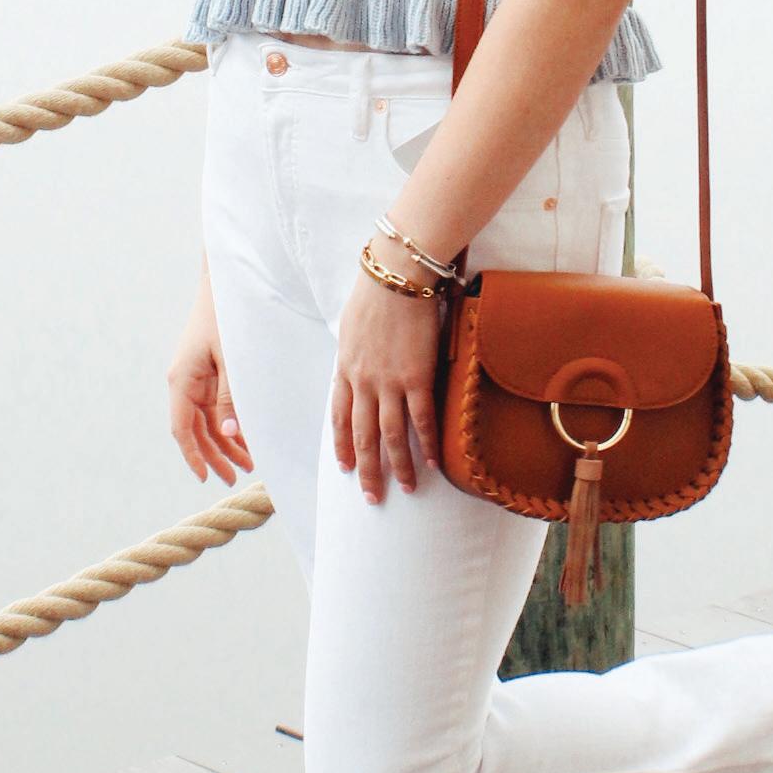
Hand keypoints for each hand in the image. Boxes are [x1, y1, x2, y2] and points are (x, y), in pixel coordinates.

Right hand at [168, 268, 253, 484]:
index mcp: (182, 380)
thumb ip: (229, 399)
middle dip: (215, 455)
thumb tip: (227, 435)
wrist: (225, 283)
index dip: (193, 456)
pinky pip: (214, 406)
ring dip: (224, 442)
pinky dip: (228, 423)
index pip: (183, 429)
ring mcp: (195, 377)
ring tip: (247, 463)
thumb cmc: (228, 318)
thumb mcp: (232, 360)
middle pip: (195, 430)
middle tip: (236, 477)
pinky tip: (244, 437)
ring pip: (206, 420)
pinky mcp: (208, 371)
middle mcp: (184, 382)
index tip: (206, 477)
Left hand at [333, 233, 443, 502]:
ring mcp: (389, 382)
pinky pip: (422, 419)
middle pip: (362, 435)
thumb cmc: (375, 290)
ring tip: (407, 489)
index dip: (342, 444)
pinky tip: (433, 463)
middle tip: (372, 496)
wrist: (396, 275)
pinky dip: (427, 444)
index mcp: (345, 368)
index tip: (345, 466)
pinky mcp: (417, 377)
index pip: (339, 416)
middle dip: (366, 469)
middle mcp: (363, 381)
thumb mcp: (351, 324)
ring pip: (391, 436)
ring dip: (397, 467)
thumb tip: (356, 361)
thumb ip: (354, 350)